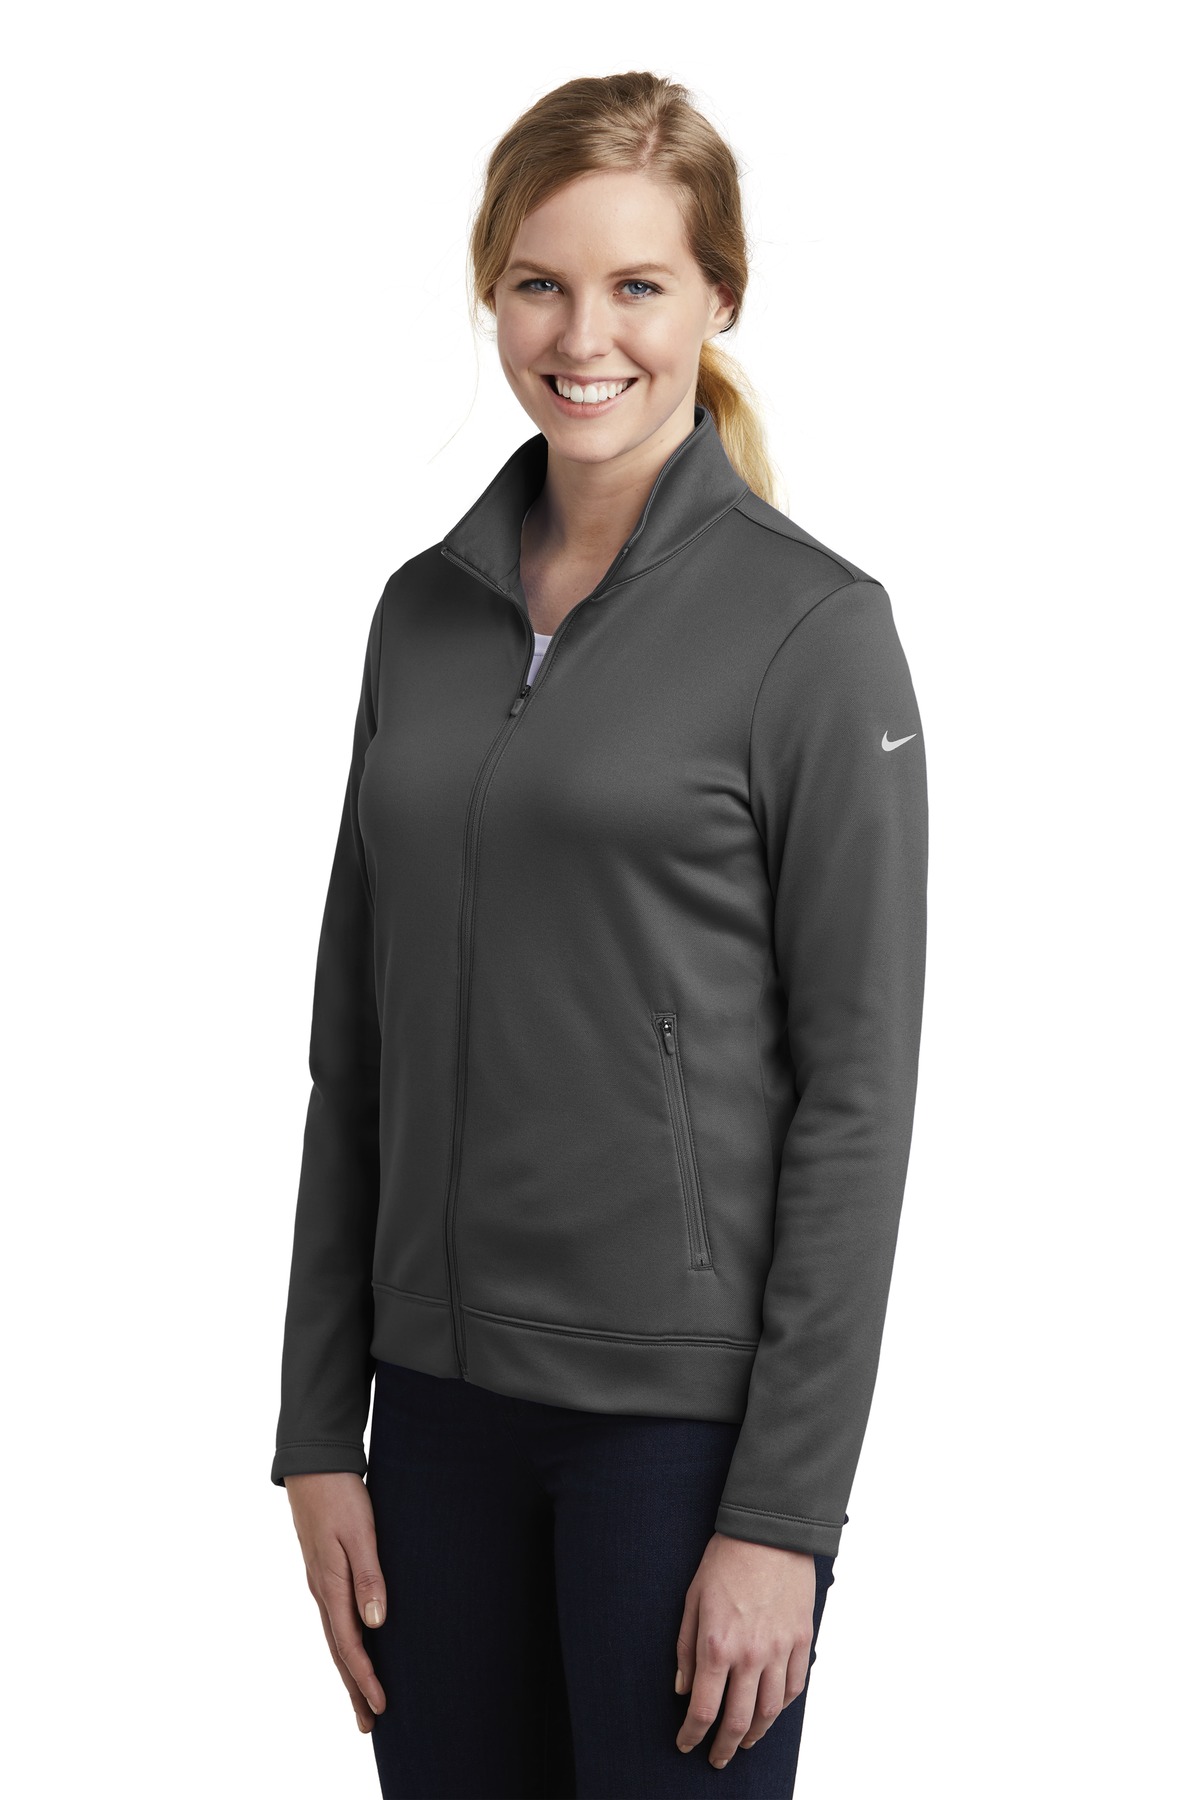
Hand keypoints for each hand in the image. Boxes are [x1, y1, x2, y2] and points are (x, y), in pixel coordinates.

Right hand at [284, 1472, 387, 1731]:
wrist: (313, 1466)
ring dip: (348, 1670)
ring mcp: (320, 1582)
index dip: (366, 1677)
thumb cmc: (341, 1496)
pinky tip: (351, 1649)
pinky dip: (343, 1644)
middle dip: (354, 1688)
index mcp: (330, 1585)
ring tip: (362, 1699)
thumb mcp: (360, 1533)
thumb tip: (376, 1624)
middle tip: (368, 1723)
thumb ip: (369, 1577)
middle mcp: (322, 1590)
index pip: (349, 1644)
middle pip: (338, 1650)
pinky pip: (333, 1619)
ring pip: (334, 1637)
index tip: (381, 1705)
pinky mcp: (323, 1572)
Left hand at [674, 1531, 816, 1768]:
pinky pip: (795, 1687)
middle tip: (716, 1758)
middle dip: (723, 1746)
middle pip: (738, 1720)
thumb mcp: (693, 1599)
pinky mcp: (801, 1640)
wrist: (769, 1532)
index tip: (686, 1743)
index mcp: (717, 1645)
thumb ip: (686, 1649)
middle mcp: (750, 1655)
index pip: (704, 1709)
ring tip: (743, 1742)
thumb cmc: (726, 1560)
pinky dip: (783, 1707)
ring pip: (771, 1711)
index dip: (692, 1734)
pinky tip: (772, 1711)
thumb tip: (683, 1688)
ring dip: (755, 1734)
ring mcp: (779, 1649)